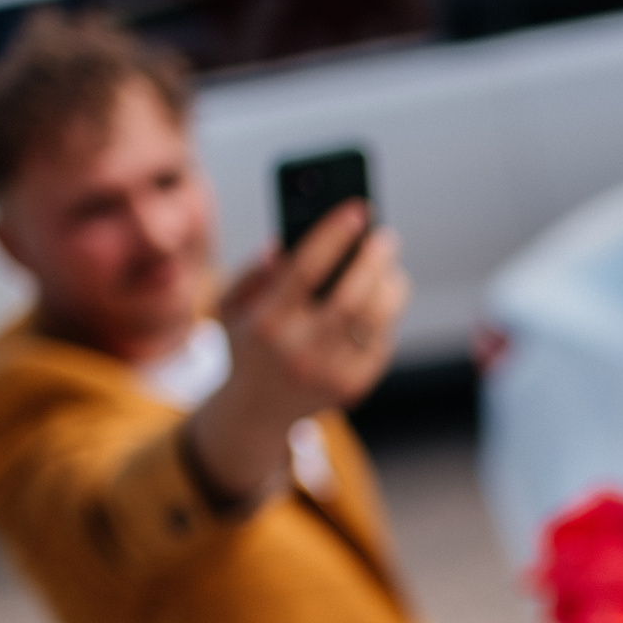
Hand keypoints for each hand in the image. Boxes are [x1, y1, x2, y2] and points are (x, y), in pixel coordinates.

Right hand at [189, 203, 405, 500]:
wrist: (256, 413)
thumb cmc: (247, 343)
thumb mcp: (231, 307)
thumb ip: (253, 271)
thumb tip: (285, 244)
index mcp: (267, 324)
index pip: (305, 270)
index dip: (334, 235)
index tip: (357, 209)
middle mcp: (300, 351)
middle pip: (352, 298)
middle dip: (374, 260)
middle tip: (387, 236)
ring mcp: (330, 373)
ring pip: (375, 320)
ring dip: (391, 287)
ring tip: (391, 267)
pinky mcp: (354, 387)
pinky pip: (381, 342)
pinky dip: (387, 316)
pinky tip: (384, 299)